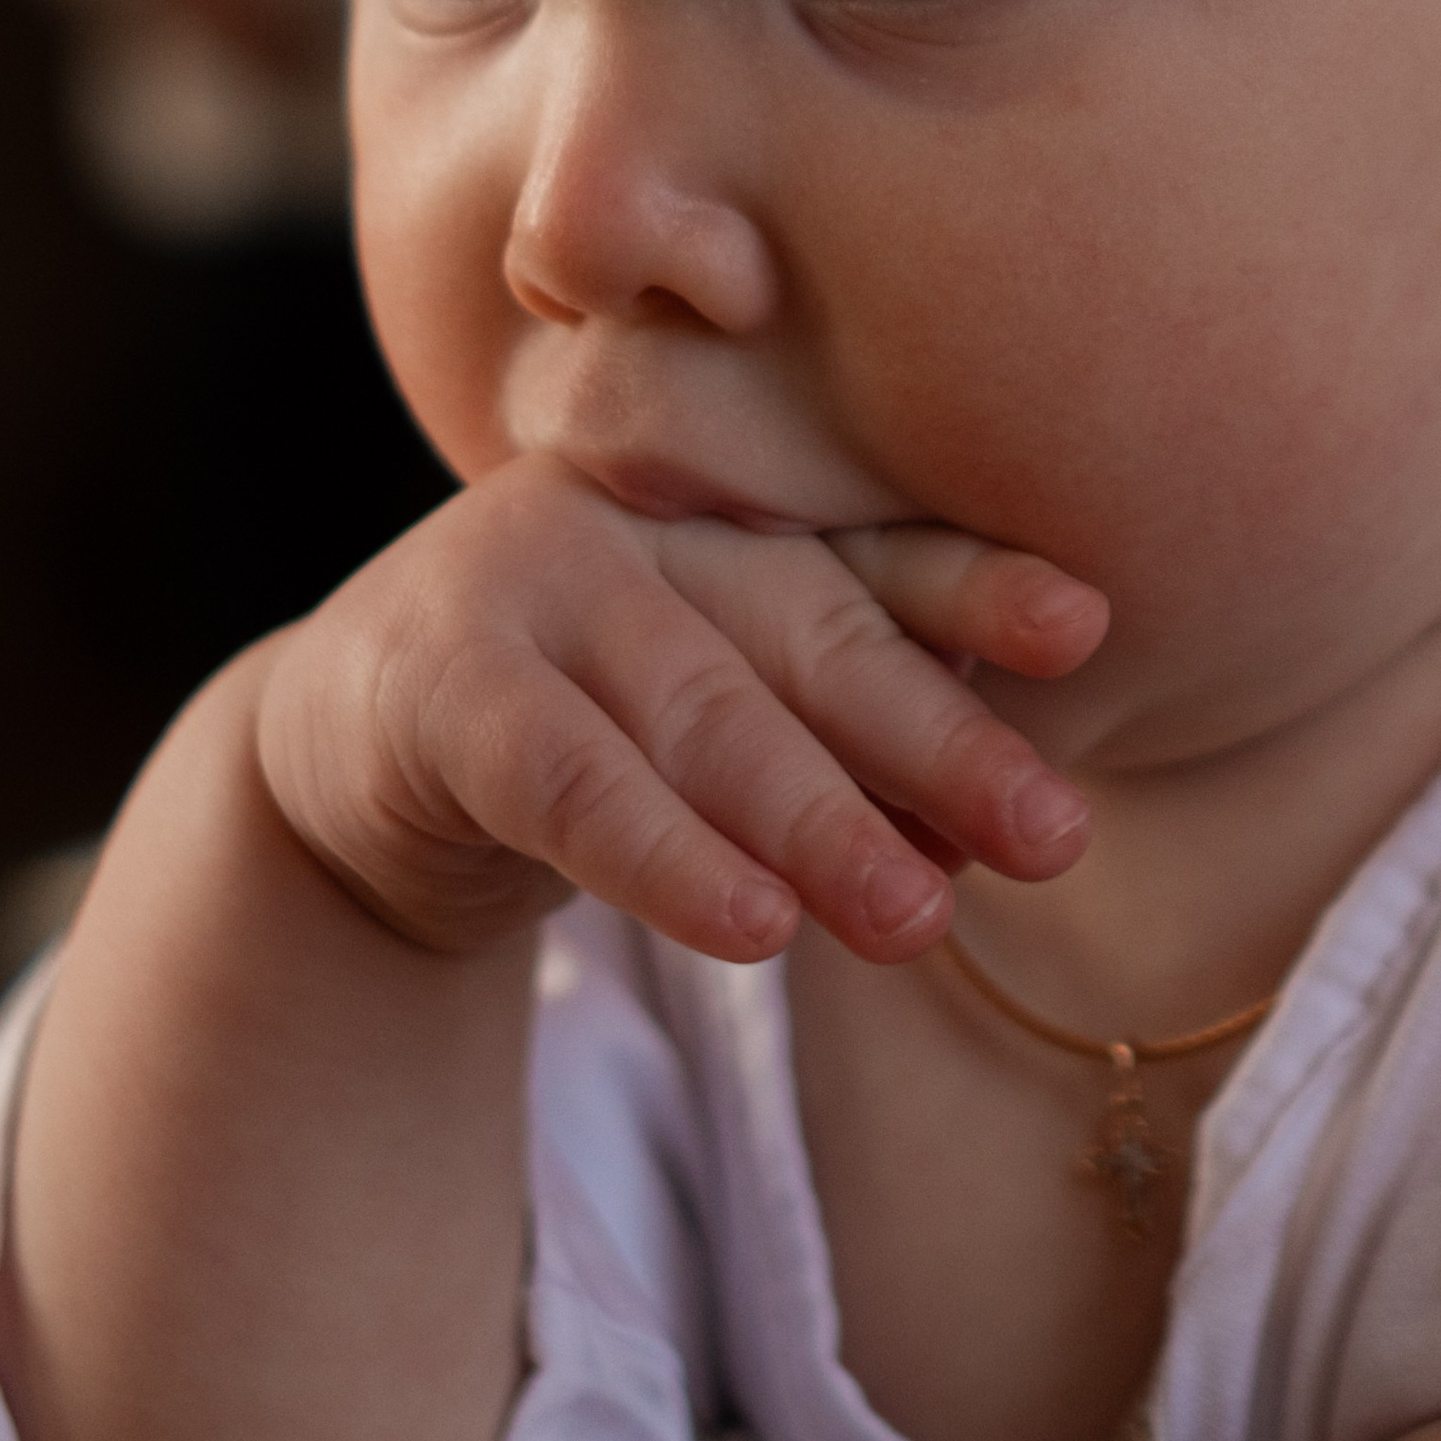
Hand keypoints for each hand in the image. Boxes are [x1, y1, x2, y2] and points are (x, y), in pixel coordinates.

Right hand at [251, 450, 1104, 962]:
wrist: (354, 761)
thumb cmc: (591, 734)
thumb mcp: (725, 721)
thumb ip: (846, 746)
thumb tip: (1004, 834)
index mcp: (729, 514)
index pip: (871, 553)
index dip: (975, 591)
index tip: (1086, 629)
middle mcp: (643, 519)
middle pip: (810, 636)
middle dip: (937, 742)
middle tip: (1053, 837)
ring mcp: (532, 580)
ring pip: (701, 716)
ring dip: (819, 822)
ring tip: (918, 919)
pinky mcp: (441, 682)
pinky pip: (570, 781)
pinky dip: (666, 856)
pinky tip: (754, 926)